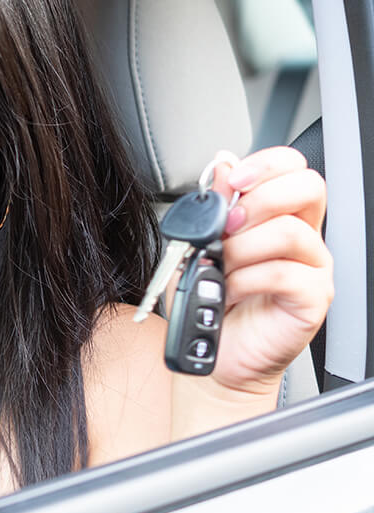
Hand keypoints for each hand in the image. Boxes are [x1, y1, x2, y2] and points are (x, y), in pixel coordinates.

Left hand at [207, 147, 332, 396]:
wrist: (211, 349)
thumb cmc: (207, 298)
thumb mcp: (198, 244)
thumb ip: (214, 206)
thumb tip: (224, 164)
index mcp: (278, 216)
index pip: (292, 169)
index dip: (266, 164)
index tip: (234, 180)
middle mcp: (302, 237)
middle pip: (308, 187)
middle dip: (261, 198)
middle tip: (228, 224)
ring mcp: (312, 268)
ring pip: (290, 232)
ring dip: (242, 247)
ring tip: (221, 267)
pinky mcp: (313, 299)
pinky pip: (284, 274)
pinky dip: (246, 279)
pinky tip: (230, 290)